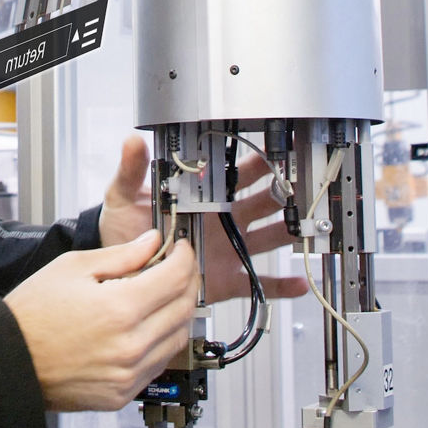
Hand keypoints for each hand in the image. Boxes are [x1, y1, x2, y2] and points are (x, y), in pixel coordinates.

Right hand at [4, 231, 197, 411]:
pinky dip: (162, 340)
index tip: (181, 249)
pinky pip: (159, 363)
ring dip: (178, 312)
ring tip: (162, 296)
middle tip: (178, 268)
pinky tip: (147, 326)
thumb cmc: (32, 315)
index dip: (184, 256)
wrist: (9, 359)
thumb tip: (151, 242)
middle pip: (184, 307)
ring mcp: (129, 372)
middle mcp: (130, 344)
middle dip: (187, 281)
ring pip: (177, 337)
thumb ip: (120, 255)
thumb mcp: (72, 267)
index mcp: (119, 308)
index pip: (175, 277)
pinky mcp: (123, 392)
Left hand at [98, 135, 308, 303]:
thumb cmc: (124, 226)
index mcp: (202, 197)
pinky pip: (259, 283)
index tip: (276, 153)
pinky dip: (282, 285)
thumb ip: (132, 170)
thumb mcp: (123, 195)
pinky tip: (300, 282)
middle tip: (300, 186)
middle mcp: (221, 221)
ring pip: (269, 239)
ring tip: (306, 228)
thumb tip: (132, 142)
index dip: (257, 164)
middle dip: (282, 194)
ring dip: (288, 233)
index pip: (236, 176)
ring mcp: (228, 249)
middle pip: (262, 203)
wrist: (121, 266)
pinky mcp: (227, 279)